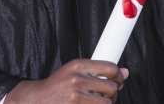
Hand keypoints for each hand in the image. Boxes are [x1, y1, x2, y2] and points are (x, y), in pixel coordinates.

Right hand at [4, 59, 127, 103]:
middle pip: (111, 86)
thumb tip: (125, 72)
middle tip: (109, 95)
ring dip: (106, 103)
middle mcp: (77, 78)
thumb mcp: (74, 71)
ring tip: (98, 102)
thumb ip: (98, 71)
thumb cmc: (58, 85)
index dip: (118, 75)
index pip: (109, 67)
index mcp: (78, 65)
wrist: (38, 99)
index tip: (119, 80)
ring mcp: (75, 95)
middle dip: (114, 93)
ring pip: (106, 102)